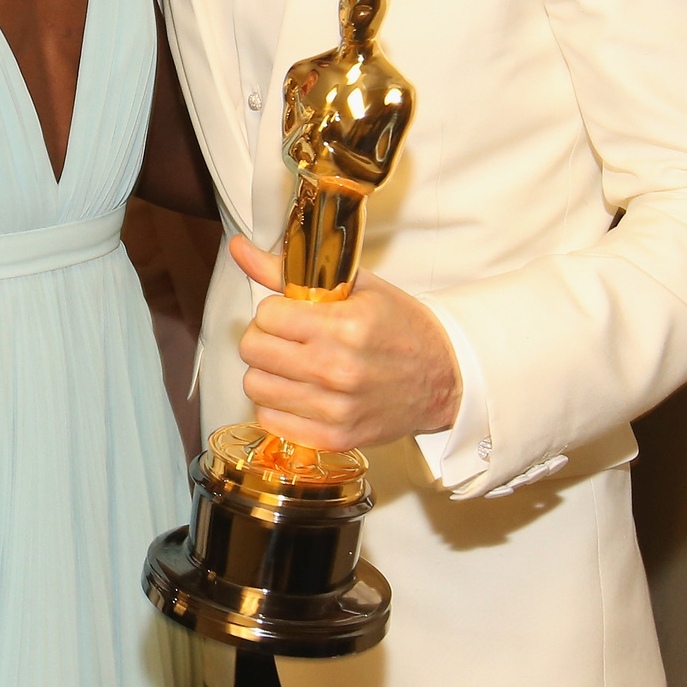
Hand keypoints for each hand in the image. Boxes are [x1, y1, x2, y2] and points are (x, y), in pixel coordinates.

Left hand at [231, 236, 461, 450]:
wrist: (445, 377)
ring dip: (267, 371)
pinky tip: (299, 392)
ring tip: (292, 364)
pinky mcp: (334, 437)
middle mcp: (336, 369)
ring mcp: (335, 408)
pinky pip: (271, 420)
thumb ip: (288, 270)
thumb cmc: (401, 327)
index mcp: (343, 325)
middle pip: (252, 349)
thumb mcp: (355, 286)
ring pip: (255, 385)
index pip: (267, 314)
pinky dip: (277, 405)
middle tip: (287, 337)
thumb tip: (240, 249)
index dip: (275, 310)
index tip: (292, 313)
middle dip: (264, 337)